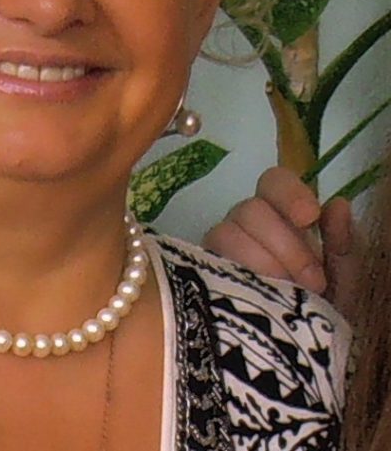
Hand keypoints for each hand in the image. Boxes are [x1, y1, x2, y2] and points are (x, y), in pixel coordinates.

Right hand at [203, 167, 360, 318]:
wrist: (297, 360)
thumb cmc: (320, 313)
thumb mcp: (342, 282)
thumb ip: (342, 245)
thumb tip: (338, 204)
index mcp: (280, 216)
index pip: (273, 182)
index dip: (288, 193)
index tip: (310, 217)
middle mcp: (245, 224)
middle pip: (251, 209)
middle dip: (286, 244)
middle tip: (313, 281)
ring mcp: (220, 248)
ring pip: (227, 233)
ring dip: (262, 263)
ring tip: (286, 294)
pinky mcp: (201, 273)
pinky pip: (209, 262)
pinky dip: (238, 277)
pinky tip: (259, 298)